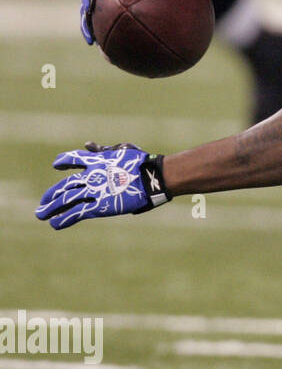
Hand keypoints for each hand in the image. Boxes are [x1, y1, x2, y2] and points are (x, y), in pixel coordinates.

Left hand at [35, 142, 170, 229]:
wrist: (153, 177)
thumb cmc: (142, 164)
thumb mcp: (122, 151)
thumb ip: (103, 151)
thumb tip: (87, 145)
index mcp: (97, 161)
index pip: (73, 159)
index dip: (63, 161)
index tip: (57, 165)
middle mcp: (91, 176)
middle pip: (65, 185)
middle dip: (52, 194)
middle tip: (43, 203)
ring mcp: (94, 191)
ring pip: (65, 199)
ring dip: (51, 208)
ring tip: (41, 214)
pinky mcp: (99, 206)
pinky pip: (77, 213)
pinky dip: (64, 219)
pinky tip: (54, 224)